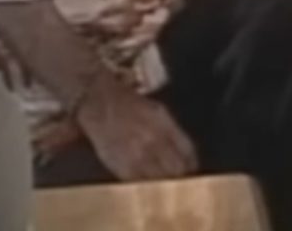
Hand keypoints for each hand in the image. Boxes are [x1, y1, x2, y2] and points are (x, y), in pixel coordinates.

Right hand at [77, 70, 197, 180]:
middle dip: (181, 175)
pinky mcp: (122, 168)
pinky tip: (148, 183)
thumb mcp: (157, 110)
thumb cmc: (129, 104)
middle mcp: (153, 141)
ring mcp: (137, 156)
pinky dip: (148, 187)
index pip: (187, 151)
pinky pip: (141, 184)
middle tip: (180, 178)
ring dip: (166, 184)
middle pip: (176, 169)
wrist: (100, 104)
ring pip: (160, 181)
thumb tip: (187, 153)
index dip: (192, 163)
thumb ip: (173, 131)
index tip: (191, 168)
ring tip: (166, 184)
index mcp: (165, 125)